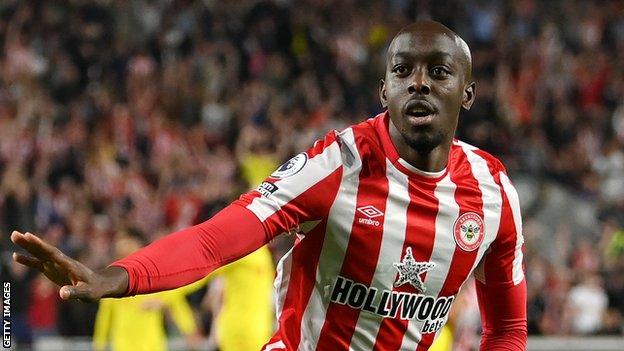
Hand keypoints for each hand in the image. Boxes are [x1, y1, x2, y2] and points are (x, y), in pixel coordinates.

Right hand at [10, 231, 127, 300]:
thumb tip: (62, 294)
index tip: (30, 237)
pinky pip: (38, 263)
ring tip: (14, 236)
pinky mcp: (53, 270)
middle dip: (30, 243)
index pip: (53, 254)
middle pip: (44, 251)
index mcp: (69, 266)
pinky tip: (15, 256)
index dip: (41, 246)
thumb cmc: (94, 289)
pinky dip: (27, 260)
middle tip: (14, 234)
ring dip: (27, 246)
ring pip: (40, 254)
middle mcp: (61, 262)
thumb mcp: (86, 293)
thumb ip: (74, 293)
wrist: (99, 285)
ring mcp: (56, 265)